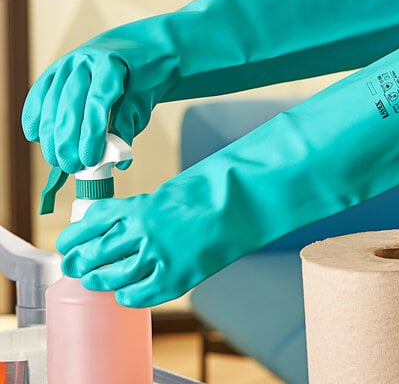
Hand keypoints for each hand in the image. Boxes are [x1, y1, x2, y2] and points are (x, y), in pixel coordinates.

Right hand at [21, 16, 183, 172]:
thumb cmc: (142, 78)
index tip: (90, 160)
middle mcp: (84, 60)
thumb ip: (128, 126)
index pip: (97, 102)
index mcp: (111, 65)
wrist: (137, 50)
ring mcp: (66, 64)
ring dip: (50, 135)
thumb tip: (119, 160)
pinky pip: (39, 95)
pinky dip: (35, 117)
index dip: (91, 134)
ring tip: (57, 160)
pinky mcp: (55, 70)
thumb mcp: (144, 100)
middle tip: (71, 166)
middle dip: (67, 140)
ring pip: (51, 102)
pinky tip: (36, 137)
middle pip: (69, 104)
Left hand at [56, 171, 240, 307]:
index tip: (68, 243)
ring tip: (95, 279)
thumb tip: (113, 228)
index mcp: (139, 206)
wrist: (238, 205)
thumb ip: (138, 211)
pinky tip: (125, 291)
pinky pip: (139, 295)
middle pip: (95, 252)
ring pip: (112, 277)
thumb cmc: (206, 195)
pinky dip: (126, 295)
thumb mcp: (165, 193)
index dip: (74, 236)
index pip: (91, 223)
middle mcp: (142, 232)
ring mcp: (157, 257)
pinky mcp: (174, 278)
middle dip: (80, 261)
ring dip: (98, 280)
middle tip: (76, 265)